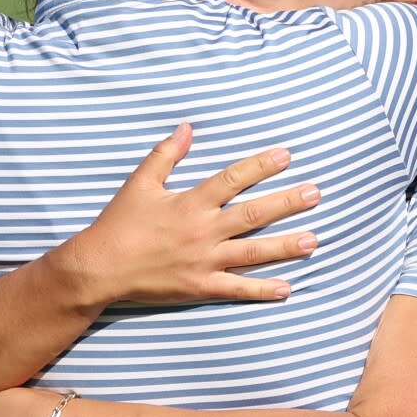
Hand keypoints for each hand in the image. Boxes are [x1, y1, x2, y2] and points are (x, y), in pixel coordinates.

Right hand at [59, 123, 321, 304]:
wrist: (100, 268)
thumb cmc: (119, 224)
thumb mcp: (139, 183)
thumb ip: (165, 155)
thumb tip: (187, 127)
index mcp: (190, 203)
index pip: (233, 179)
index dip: (261, 166)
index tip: (286, 156)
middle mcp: (203, 230)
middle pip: (254, 214)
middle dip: (287, 203)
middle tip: (316, 193)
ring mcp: (205, 261)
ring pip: (254, 252)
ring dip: (286, 245)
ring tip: (314, 239)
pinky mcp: (201, 286)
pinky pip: (238, 289)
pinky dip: (263, 289)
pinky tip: (288, 288)